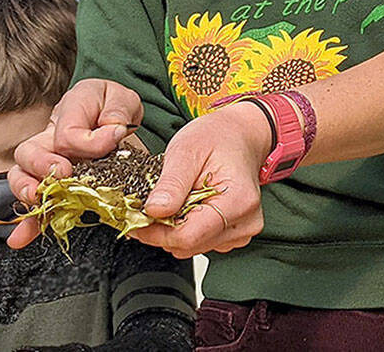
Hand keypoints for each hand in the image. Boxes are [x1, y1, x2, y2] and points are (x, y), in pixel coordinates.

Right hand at [6, 78, 143, 248]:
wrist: (116, 119)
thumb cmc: (115, 108)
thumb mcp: (122, 100)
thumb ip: (118, 111)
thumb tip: (112, 131)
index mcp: (68, 113)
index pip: (67, 132)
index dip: (89, 141)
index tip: (114, 138)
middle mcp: (50, 139)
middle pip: (29, 153)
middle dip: (41, 166)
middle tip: (62, 174)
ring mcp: (47, 163)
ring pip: (23, 178)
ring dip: (28, 191)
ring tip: (38, 199)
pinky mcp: (56, 187)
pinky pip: (36, 206)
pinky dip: (28, 224)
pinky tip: (21, 238)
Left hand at [129, 101, 273, 259]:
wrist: (239, 135)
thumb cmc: (218, 137)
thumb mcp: (186, 151)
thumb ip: (171, 184)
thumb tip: (154, 211)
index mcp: (238, 200)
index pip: (188, 236)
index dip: (156, 232)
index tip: (137, 218)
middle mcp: (246, 220)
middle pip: (189, 245)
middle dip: (163, 229)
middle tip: (152, 203)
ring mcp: (243, 229)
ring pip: (193, 246)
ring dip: (175, 229)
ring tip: (175, 199)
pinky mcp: (236, 233)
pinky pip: (202, 242)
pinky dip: (187, 228)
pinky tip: (189, 206)